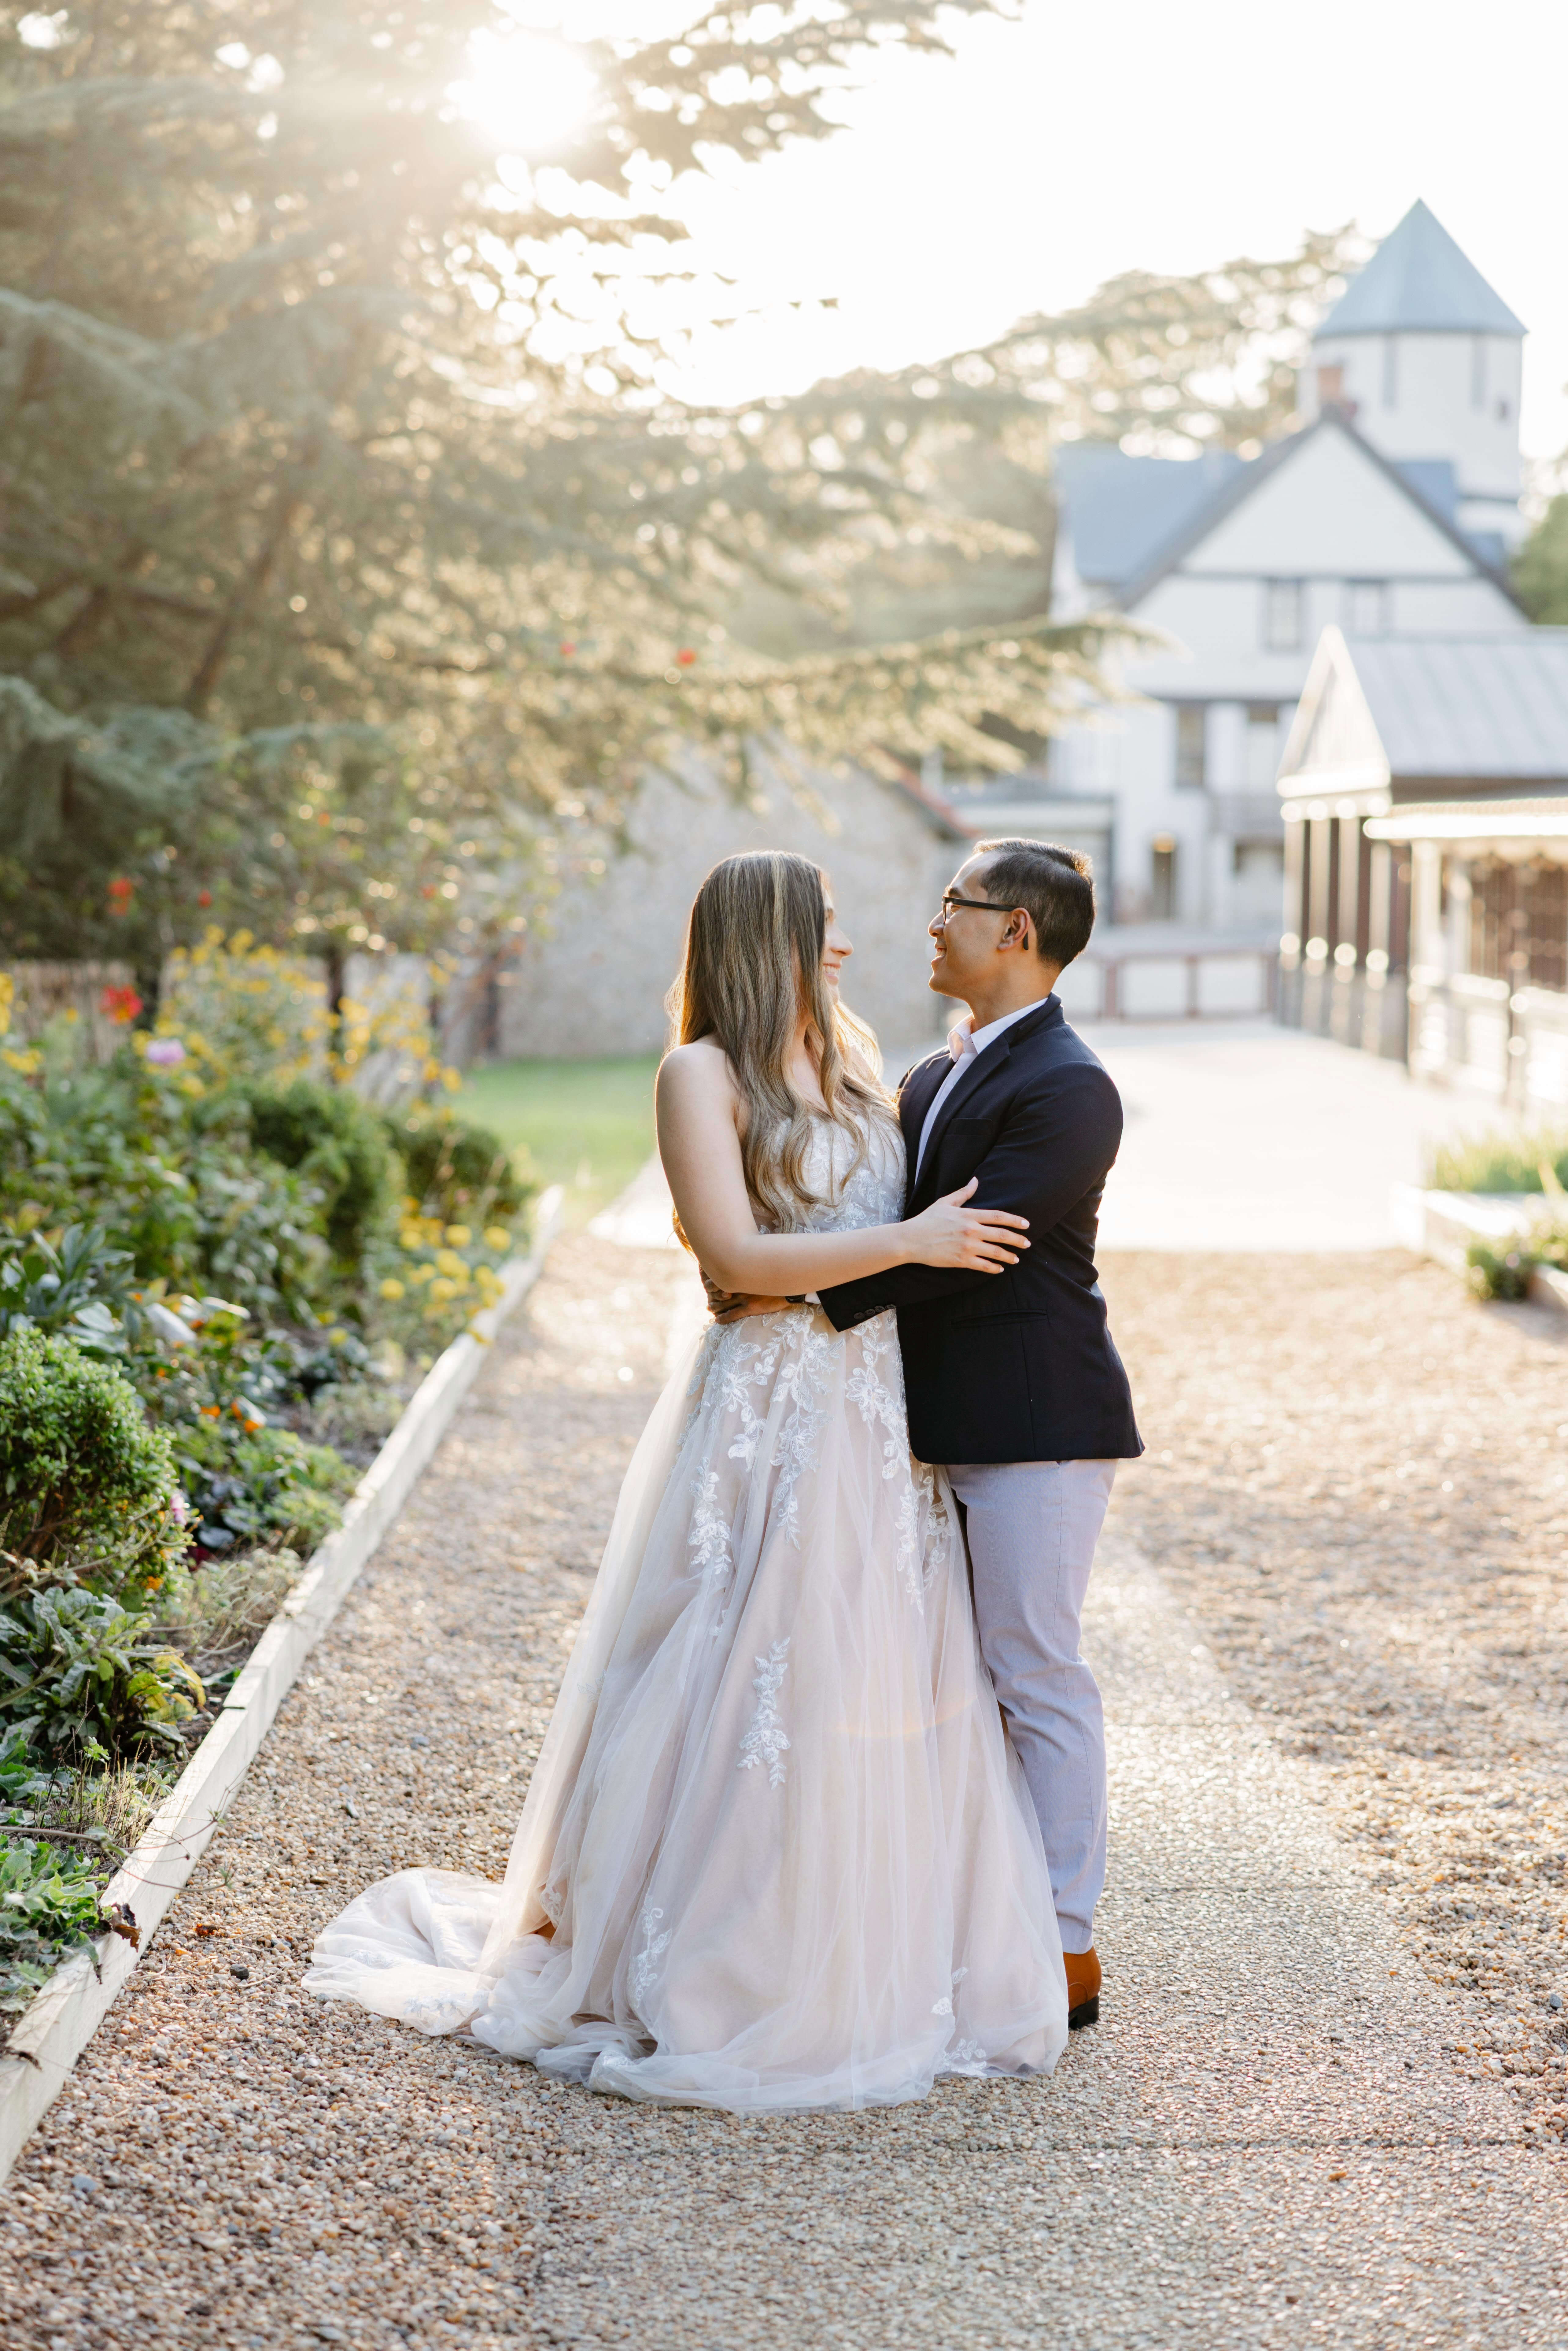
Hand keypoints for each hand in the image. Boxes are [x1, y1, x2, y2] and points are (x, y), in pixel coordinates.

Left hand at [700, 1267, 792, 1323]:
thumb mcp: (761, 1266)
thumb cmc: (777, 1273)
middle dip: (712, 1298)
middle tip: (709, 1303)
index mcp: (741, 1274)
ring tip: (711, 1310)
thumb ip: (750, 1267)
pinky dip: (723, 1318)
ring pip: (723, 1305)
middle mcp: (740, 1284)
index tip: (709, 1286)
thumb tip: (746, 1265)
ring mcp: (744, 1296)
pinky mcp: (750, 1307)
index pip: (720, 1279)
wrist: (790, 1283)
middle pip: (718, 1293)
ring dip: (714, 1308)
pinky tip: (717, 1320)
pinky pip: (731, 1315)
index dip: (712, 1284)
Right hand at [899, 1178, 1028, 1272]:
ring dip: (1009, 1256)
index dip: (1015, 1220)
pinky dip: (994, 1268)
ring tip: (1016, 1259)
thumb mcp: (945, 1202)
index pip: (998, 1216)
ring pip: (995, 1252)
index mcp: (968, 1215)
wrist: (911, 1239)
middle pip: (1002, 1235)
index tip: (1026, 1224)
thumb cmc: (927, 1219)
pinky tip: (999, 1269)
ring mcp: (967, 1247)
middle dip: (1018, 1240)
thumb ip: (964, 1193)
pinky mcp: (961, 1260)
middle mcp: (971, 1231)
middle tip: (1027, 1243)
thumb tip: (976, 1181)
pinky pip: (983, 1266)